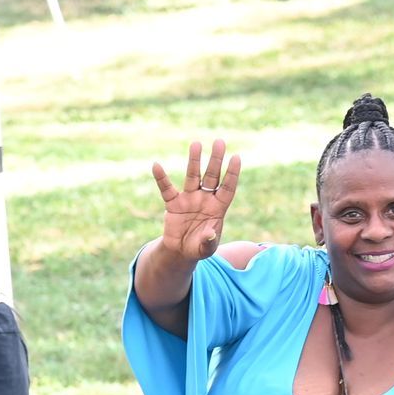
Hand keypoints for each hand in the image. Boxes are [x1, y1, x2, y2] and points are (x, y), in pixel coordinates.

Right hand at [150, 140, 239, 262]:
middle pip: (212, 176)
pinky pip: (166, 189)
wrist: (181, 252)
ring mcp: (189, 199)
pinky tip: (156, 165)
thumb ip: (209, 242)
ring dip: (194, 161)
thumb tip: (210, 233)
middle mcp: (205, 199)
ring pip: (193, 176)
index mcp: (218, 208)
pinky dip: (161, 178)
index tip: (236, 157)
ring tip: (196, 144)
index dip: (232, 173)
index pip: (227, 187)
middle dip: (216, 160)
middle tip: (219, 141)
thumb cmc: (199, 247)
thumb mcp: (206, 249)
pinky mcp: (173, 204)